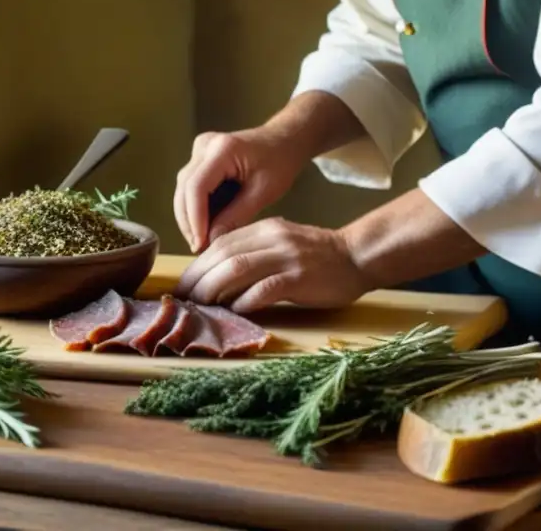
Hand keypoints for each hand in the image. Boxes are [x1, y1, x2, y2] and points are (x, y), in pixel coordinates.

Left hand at [173, 217, 368, 312]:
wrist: (357, 256)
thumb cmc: (317, 256)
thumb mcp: (281, 243)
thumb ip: (253, 253)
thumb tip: (217, 278)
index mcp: (264, 229)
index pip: (220, 245)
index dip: (197, 266)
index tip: (183, 286)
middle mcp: (271, 239)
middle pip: (222, 256)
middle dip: (198, 279)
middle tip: (183, 301)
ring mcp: (285, 257)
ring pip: (236, 270)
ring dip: (213, 290)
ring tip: (201, 307)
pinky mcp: (299, 278)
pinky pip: (263, 289)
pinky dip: (244, 301)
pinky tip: (235, 311)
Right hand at [174, 128, 307, 252]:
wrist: (283, 140)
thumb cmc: (280, 162)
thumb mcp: (263, 192)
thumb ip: (236, 216)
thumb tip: (212, 241)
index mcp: (223, 149)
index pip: (197, 186)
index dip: (195, 218)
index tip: (200, 243)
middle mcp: (205, 146)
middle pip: (185, 188)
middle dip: (189, 221)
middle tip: (198, 248)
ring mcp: (200, 150)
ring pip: (183, 188)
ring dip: (189, 217)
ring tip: (200, 242)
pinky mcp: (200, 158)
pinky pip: (191, 186)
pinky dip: (195, 208)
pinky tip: (203, 227)